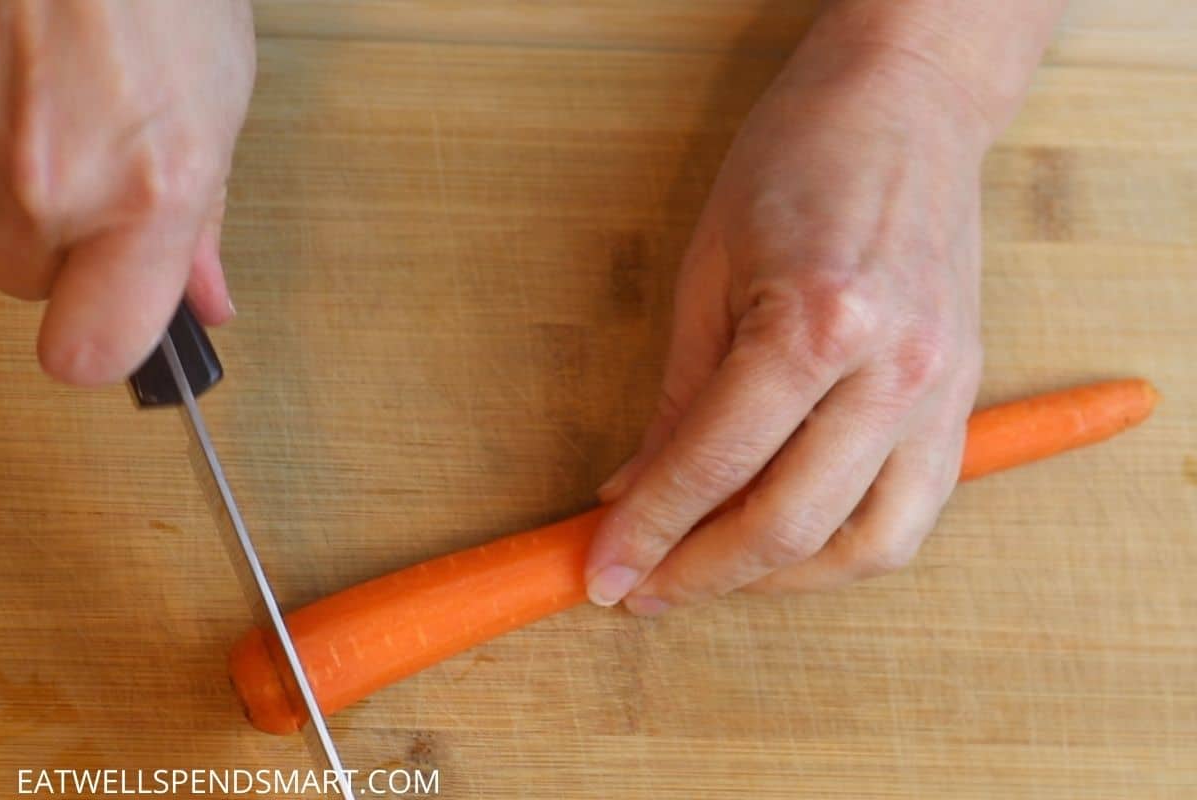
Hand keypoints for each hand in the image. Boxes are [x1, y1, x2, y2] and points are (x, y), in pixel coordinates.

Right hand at [0, 0, 254, 384]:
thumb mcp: (220, 102)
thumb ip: (204, 220)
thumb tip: (204, 304)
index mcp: (149, 189)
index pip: (93, 353)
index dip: (101, 341)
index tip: (114, 315)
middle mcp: (43, 182)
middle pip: (25, 280)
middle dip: (60, 235)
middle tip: (87, 149)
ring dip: (7, 186)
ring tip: (44, 97)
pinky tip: (9, 84)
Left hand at [586, 43, 990, 613]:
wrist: (906, 107)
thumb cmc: (795, 164)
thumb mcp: (706, 273)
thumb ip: (677, 402)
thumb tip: (631, 492)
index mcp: (817, 321)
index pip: (714, 464)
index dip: (648, 530)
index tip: (604, 572)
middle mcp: (894, 371)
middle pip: (790, 524)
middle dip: (701, 574)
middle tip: (644, 590)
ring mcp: (942, 391)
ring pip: (867, 546)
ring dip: (779, 580)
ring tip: (712, 572)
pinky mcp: (963, 399)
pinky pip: (912, 513)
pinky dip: (845, 549)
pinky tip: (789, 543)